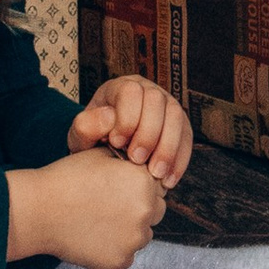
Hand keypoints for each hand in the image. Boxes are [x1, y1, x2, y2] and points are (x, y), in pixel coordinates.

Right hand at [5, 149, 167, 268]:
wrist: (40, 210)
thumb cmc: (68, 178)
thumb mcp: (102, 155)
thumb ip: (129, 162)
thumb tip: (143, 165)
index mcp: (144, 181)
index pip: (157, 186)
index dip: (137, 186)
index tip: (118, 189)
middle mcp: (146, 210)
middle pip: (155, 212)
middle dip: (139, 209)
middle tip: (110, 207)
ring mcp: (134, 239)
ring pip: (141, 236)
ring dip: (128, 231)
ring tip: (98, 222)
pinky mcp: (120, 261)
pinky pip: (125, 256)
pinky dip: (113, 250)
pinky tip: (92, 237)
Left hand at [69, 75, 193, 188]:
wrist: (106, 154)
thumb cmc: (93, 142)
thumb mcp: (81, 135)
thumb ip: (86, 126)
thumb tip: (109, 116)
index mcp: (121, 87)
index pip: (131, 91)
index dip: (127, 117)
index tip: (116, 143)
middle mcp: (147, 90)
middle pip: (157, 101)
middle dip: (148, 133)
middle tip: (137, 160)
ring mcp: (166, 105)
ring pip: (176, 117)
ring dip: (168, 147)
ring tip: (155, 174)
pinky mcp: (179, 125)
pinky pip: (187, 137)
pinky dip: (180, 160)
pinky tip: (168, 180)